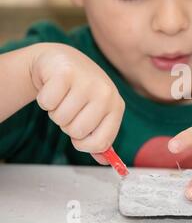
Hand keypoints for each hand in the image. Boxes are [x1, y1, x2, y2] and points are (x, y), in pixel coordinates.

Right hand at [30, 43, 124, 164]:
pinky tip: (53, 88)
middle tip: (70, 108)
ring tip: (63, 97)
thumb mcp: (97, 112)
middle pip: (77, 132)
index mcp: (116, 106)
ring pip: (60, 119)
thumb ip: (100, 137)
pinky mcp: (65, 73)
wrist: (63, 60)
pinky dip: (44, 99)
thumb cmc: (81, 91)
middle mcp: (106, 93)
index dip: (84, 145)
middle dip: (67, 125)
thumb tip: (105, 161)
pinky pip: (46, 103)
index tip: (79, 136)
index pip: (101, 142)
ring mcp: (87, 82)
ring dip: (56, 112)